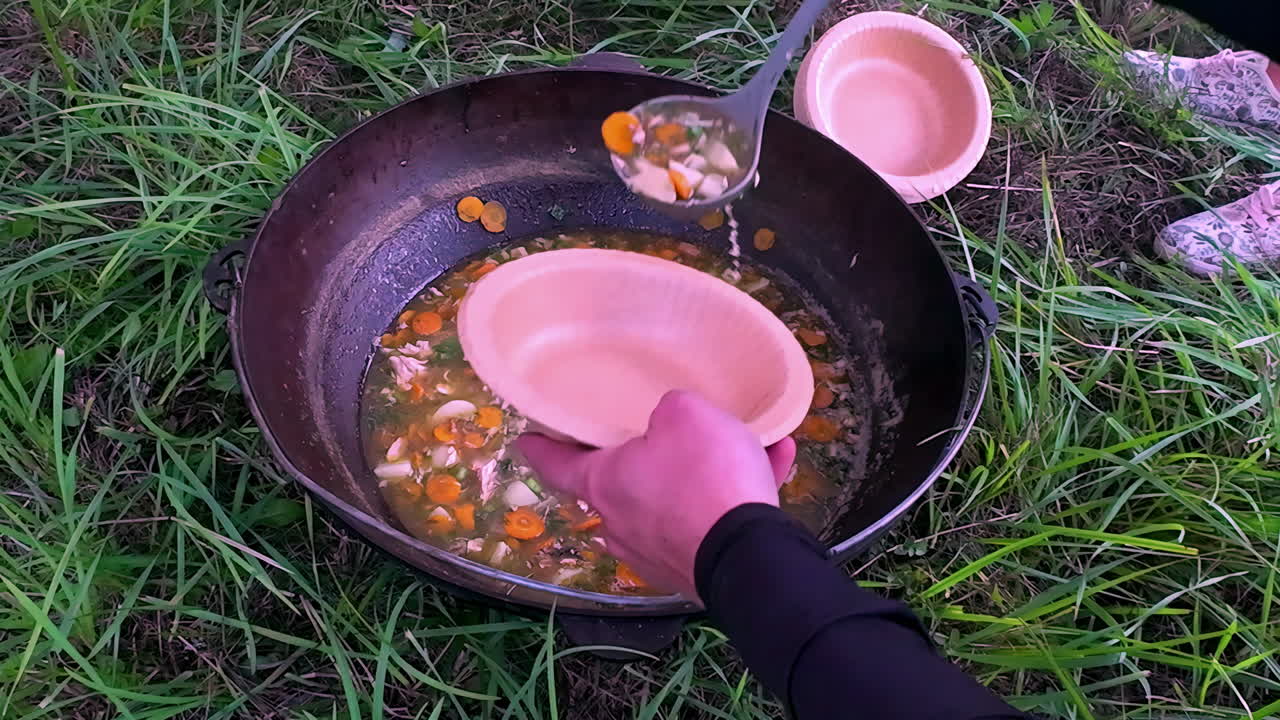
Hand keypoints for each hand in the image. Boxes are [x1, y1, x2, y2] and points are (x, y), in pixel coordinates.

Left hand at [515, 390, 795, 600]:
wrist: (749, 554)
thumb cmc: (703, 475)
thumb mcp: (686, 414)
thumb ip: (671, 409)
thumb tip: (673, 422)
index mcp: (604, 483)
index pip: (556, 464)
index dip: (540, 447)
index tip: (526, 439)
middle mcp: (622, 523)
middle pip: (620, 485)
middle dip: (638, 462)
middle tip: (656, 437)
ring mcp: (658, 552)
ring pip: (675, 501)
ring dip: (704, 474)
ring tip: (741, 446)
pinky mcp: (696, 568)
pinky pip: (714, 518)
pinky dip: (737, 494)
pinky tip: (775, 461)